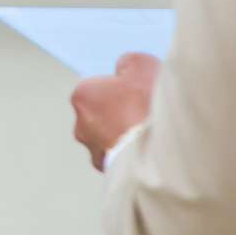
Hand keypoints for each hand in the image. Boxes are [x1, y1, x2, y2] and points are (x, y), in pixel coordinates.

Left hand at [70, 52, 159, 171]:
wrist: (154, 149)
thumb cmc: (146, 104)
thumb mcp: (141, 65)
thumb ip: (128, 62)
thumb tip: (124, 68)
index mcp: (82, 95)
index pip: (102, 87)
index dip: (124, 88)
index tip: (140, 92)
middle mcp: (80, 124)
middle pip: (104, 113)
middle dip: (122, 113)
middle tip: (146, 113)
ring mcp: (93, 150)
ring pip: (111, 138)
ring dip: (126, 136)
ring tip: (150, 134)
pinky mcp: (107, 172)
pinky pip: (120, 158)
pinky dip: (131, 155)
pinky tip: (149, 151)